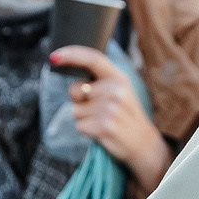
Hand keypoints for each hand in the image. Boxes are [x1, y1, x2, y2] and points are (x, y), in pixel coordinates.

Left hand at [51, 46, 169, 193]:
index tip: (54, 57)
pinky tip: (103, 132)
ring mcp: (110, 109)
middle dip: (79, 100)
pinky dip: (87, 130)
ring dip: (85, 118)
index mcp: (119, 78)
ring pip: (75, 110)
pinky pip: (79, 125)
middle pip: (76, 90)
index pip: (93, 59)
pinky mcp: (104, 126)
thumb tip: (73, 86)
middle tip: (99, 109)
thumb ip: (98, 83)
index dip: (72, 54)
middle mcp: (115, 90)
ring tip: (104, 121)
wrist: (144, 144)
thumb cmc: (125, 116)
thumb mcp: (119, 92)